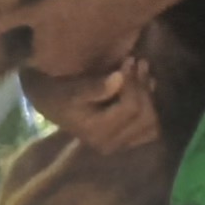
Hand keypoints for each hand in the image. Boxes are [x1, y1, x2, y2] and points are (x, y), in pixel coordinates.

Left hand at [17, 0, 151, 83]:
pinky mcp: (110, 66)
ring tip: (83, 27)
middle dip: (57, 49)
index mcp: (43, 64)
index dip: (37, 41)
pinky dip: (97, 54)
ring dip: (78, 53)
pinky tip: (101, 33)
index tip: (44, 25)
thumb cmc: (73, 5)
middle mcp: (64, 76)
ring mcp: (89, 73)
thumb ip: (0, 24)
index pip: (34, 57)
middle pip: (55, 63)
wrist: (121, 3)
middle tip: (65, 24)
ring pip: (77, 64)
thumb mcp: (33, 10)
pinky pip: (98, 64)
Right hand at [27, 54, 160, 153]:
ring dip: (150, 96)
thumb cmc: (60, 94)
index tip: (128, 59)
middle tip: (138, 63)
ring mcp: (121, 145)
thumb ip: (94, 87)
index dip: (133, 82)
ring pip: (153, 124)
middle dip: (143, 87)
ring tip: (143, 72)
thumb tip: (119, 78)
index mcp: (97, 132)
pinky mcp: (127, 141)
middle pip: (146, 117)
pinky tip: (145, 87)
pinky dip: (152, 107)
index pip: (131, 108)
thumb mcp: (71, 89)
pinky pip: (151, 128)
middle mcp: (111, 144)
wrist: (51, 104)